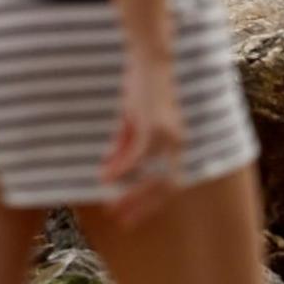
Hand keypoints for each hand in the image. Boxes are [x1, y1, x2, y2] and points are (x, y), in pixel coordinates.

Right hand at [101, 52, 185, 226]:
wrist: (151, 62)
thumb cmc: (144, 92)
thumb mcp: (132, 125)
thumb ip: (124, 150)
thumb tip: (109, 176)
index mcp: (177, 145)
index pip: (171, 184)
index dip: (153, 204)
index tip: (132, 219)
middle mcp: (178, 144)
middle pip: (167, 187)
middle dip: (144, 207)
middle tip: (123, 221)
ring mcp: (168, 136)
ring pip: (153, 176)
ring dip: (133, 195)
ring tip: (113, 208)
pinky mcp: (154, 126)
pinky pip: (138, 156)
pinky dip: (121, 169)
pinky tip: (105, 179)